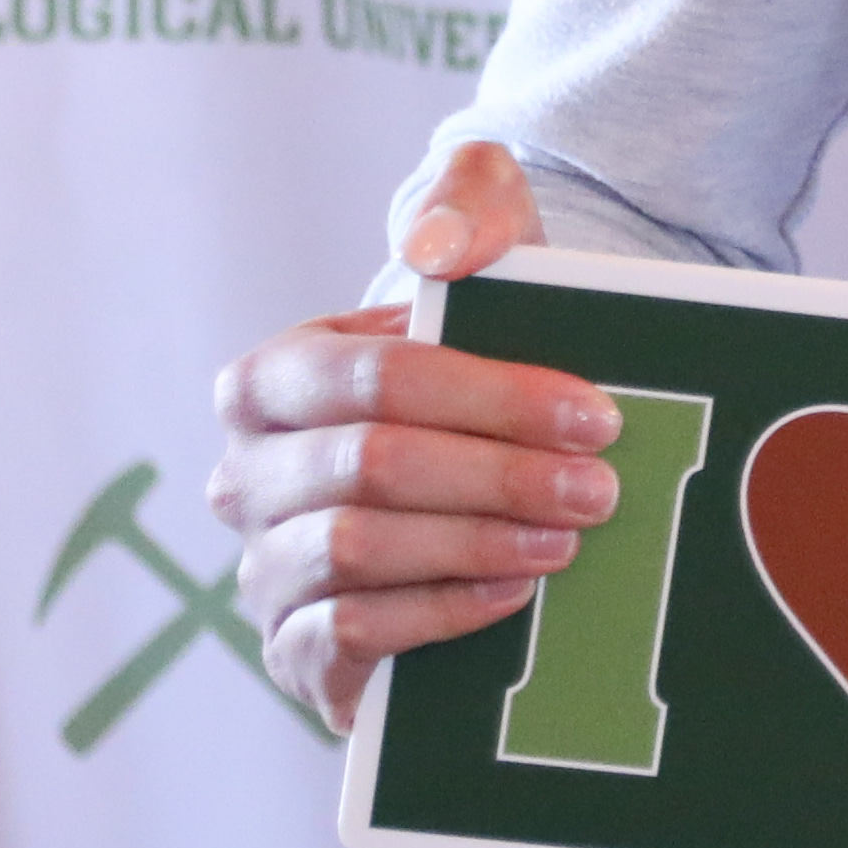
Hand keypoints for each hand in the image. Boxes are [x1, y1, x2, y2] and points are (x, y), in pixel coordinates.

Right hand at [209, 138, 621, 735]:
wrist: (471, 458)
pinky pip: (353, 631)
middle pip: (371, 467)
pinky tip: (514, 593)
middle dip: (498, 475)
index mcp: (272, 376)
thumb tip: (438, 246)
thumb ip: (464, 200)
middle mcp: (248, 473)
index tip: (594, 415)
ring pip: (358, 549)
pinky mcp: (295, 647)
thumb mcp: (479, 246)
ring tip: (568, 538)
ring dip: (476, 543)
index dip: (490, 395)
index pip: (374, 377)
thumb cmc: (471, 350)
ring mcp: (264, 564)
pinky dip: (440, 611)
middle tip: (599, 489)